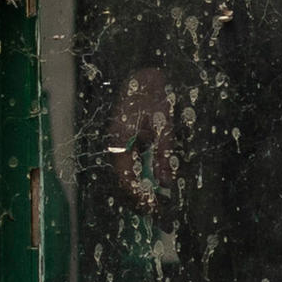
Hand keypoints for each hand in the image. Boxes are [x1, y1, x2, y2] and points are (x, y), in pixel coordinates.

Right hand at [95, 65, 181, 208]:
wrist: (143, 65)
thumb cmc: (153, 89)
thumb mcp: (163, 119)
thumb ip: (163, 151)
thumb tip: (165, 182)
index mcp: (119, 140)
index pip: (125, 179)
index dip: (139, 197)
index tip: (155, 209)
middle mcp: (115, 144)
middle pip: (123, 181)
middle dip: (140, 200)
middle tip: (161, 216)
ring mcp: (120, 141)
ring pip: (127, 175)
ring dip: (142, 192)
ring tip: (161, 208)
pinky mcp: (127, 138)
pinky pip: (132, 164)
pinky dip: (143, 178)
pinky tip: (158, 185)